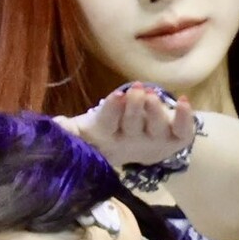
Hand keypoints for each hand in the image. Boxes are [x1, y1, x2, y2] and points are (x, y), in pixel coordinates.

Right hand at [52, 81, 198, 168]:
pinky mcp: (174, 140)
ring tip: (153, 93)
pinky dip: (185, 117)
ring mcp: (155, 142)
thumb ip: (70, 128)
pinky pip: (182, 132)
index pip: (108, 125)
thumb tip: (54, 126)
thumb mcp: (86, 130)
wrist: (141, 150)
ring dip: (155, 111)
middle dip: (135, 107)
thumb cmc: (108, 131)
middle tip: (137, 89)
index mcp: (108, 138)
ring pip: (156, 128)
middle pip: (133, 126)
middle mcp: (132, 142)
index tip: (116, 96)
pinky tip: (184, 101)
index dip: (112, 112)